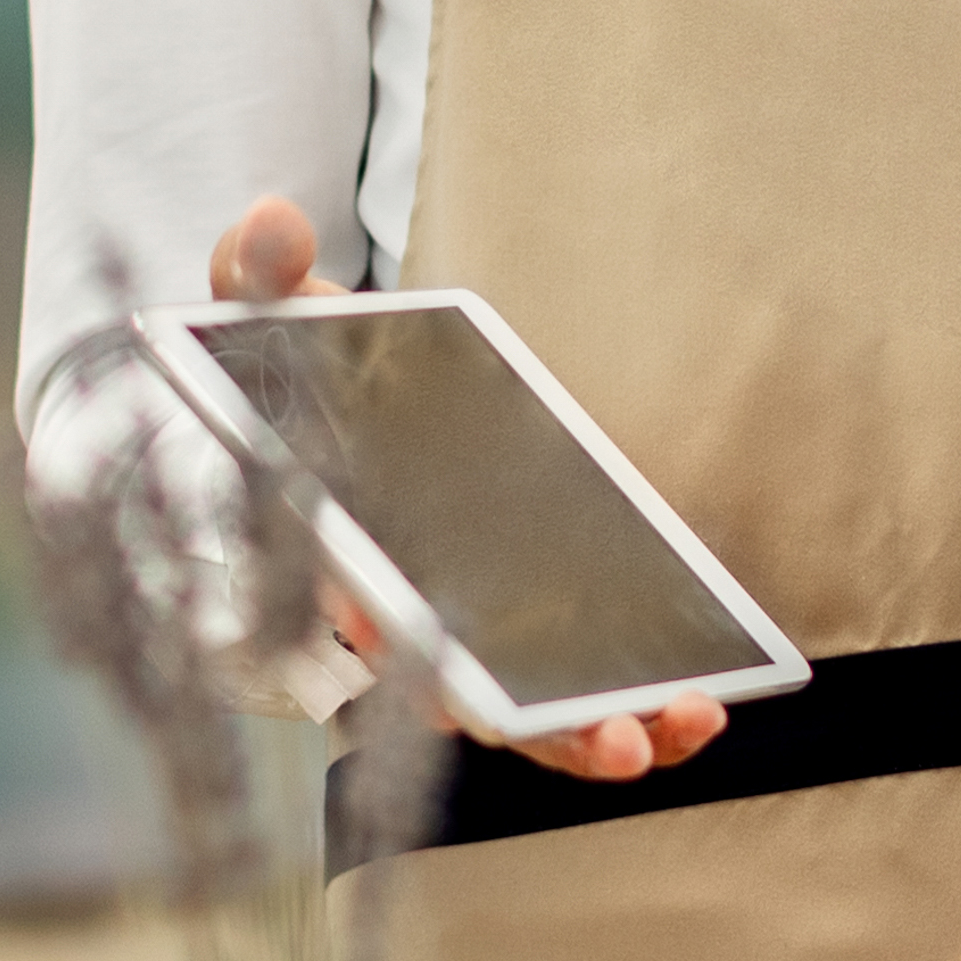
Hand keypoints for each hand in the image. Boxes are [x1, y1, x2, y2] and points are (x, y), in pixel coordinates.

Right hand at [206, 199, 722, 784]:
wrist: (366, 406)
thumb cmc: (318, 377)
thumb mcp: (283, 316)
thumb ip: (259, 278)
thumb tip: (268, 225)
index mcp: (336, 551)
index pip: (358, 608)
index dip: (396, 636)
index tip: (437, 658)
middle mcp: (406, 617)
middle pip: (460, 696)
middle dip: (532, 721)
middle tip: (607, 735)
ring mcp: (477, 636)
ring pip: (529, 716)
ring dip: (600, 736)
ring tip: (682, 721)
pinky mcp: (541, 635)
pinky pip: (584, 695)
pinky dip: (641, 711)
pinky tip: (701, 704)